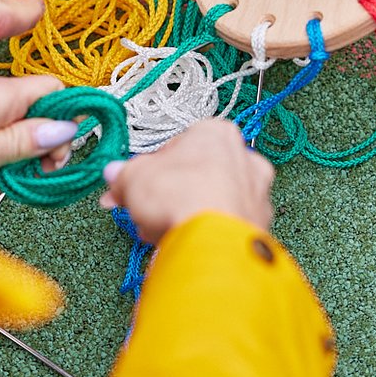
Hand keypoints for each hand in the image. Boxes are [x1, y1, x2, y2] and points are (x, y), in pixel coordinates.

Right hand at [98, 117, 273, 244]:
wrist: (211, 240)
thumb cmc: (179, 194)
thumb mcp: (133, 177)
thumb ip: (123, 175)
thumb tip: (115, 175)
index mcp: (216, 132)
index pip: (177, 147)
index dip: (151, 170)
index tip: (137, 185)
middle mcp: (244, 157)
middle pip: (196, 174)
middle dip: (169, 195)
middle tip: (145, 210)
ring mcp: (256, 193)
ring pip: (212, 201)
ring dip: (186, 214)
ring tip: (161, 230)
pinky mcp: (260, 226)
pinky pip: (225, 226)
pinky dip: (206, 234)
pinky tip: (185, 243)